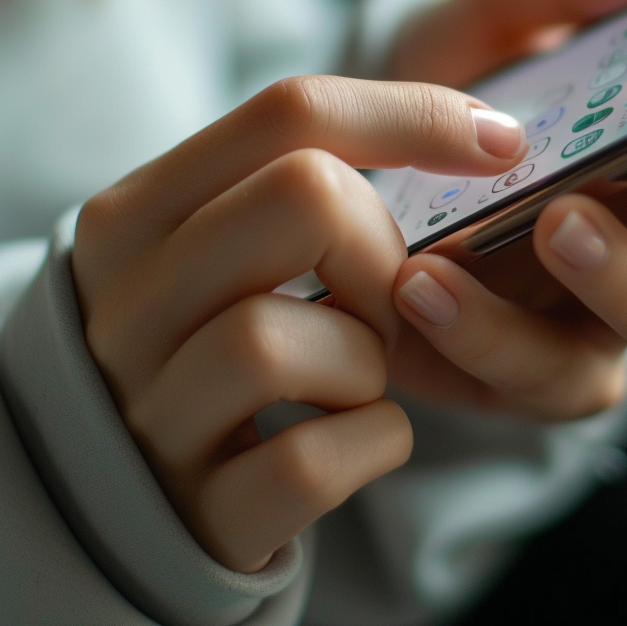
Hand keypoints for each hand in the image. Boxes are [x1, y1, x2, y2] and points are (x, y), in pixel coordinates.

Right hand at [72, 76, 527, 572]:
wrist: (137, 494)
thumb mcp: (231, 239)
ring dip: (367, 358)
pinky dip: (371, 443)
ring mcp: (149, 415)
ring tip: (353, 376)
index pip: (291, 112)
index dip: (416, 115)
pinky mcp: (195, 513)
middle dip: (380, 250)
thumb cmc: (217, 338)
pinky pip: (309, 461)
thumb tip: (491, 132)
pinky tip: (357, 437)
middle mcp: (125, 305)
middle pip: (303, 199)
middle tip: (384, 299)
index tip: (501, 143)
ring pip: (281, 338)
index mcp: (138, 214)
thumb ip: (311, 173)